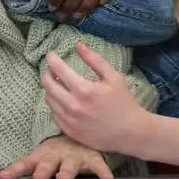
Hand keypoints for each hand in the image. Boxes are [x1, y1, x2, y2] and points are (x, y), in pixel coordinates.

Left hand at [0, 135, 114, 178]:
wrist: (80, 133)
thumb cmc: (56, 152)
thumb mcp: (39, 158)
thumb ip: (22, 168)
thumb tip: (1, 177)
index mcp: (41, 156)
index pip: (25, 164)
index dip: (15, 170)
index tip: (5, 177)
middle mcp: (56, 156)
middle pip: (48, 163)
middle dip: (43, 170)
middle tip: (39, 178)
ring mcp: (74, 156)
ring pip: (70, 165)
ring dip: (66, 171)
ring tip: (64, 178)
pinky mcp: (91, 157)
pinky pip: (98, 164)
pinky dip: (101, 170)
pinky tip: (106, 178)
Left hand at [42, 43, 153, 157]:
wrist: (131, 133)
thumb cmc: (124, 103)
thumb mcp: (114, 77)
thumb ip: (95, 60)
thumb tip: (78, 45)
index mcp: (84, 90)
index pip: (58, 69)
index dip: (51, 59)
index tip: (50, 54)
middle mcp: (73, 105)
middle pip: (47, 84)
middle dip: (47, 72)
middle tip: (52, 69)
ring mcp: (69, 120)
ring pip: (48, 99)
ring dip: (50, 89)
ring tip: (59, 84)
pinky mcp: (69, 131)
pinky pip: (53, 114)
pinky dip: (55, 104)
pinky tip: (63, 100)